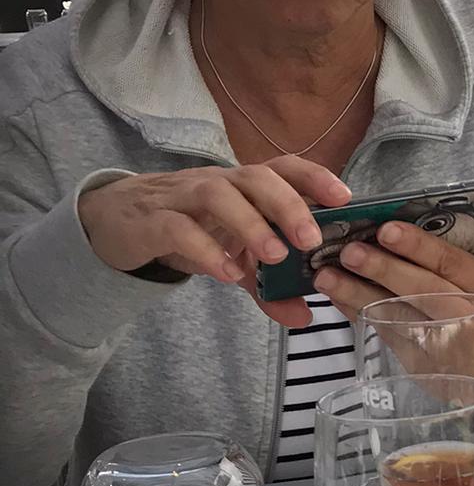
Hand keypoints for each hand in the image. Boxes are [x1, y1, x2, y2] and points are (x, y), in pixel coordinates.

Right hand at [78, 158, 350, 330]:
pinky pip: (178, 227)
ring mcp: (182, 197)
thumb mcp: (233, 257)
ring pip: (217, 194)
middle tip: (310, 240)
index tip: (345, 198)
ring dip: (250, 223)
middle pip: (255, 176)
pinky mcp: (151, 220)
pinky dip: (205, 249)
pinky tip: (226, 274)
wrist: (117, 222)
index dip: (314, 176)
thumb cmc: (188, 228)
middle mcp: (217, 182)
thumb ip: (268, 286)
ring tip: (273, 256)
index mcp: (243, 186)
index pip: (282, 167)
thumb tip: (304, 317)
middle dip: (287, 204)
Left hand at [313, 218, 473, 407]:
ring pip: (398, 318)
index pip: (451, 263)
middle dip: (383, 270)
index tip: (385, 229)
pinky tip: (338, 299)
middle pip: (423, 292)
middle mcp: (469, 319)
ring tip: (326, 277)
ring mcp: (446, 348)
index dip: (417, 246)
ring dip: (358, 296)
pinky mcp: (424, 368)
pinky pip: (386, 338)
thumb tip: (389, 231)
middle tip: (348, 252)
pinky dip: (359, 316)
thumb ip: (448, 263)